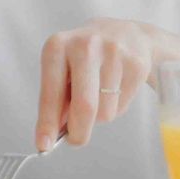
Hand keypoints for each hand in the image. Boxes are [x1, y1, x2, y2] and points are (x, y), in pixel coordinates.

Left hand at [36, 18, 155, 151]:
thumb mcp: (64, 68)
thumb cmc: (87, 56)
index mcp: (57, 46)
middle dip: (79, 132)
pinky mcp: (136, 63)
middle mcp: (84, 46)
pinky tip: (116, 88)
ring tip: (100, 95)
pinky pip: (122, 106)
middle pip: (84, 106)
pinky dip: (117, 107)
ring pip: (105, 111)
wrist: (127, 33)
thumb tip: (50, 136)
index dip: (47, 123)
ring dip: (100, 116)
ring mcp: (113, 53)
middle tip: (76, 140)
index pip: (51, 93)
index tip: (43, 145)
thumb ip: (57, 99)